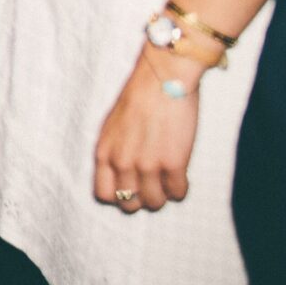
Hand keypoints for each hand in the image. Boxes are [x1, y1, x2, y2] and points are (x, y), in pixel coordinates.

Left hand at [93, 48, 202, 212]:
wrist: (162, 80)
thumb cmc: (139, 98)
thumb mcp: (113, 127)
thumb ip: (115, 151)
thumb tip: (122, 174)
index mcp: (104, 153)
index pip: (104, 195)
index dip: (118, 196)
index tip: (130, 188)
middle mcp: (122, 163)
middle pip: (130, 204)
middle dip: (142, 199)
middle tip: (153, 187)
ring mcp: (147, 165)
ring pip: (155, 203)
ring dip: (163, 196)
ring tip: (167, 182)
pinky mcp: (173, 163)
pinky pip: (178, 193)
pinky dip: (181, 189)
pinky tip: (181, 176)